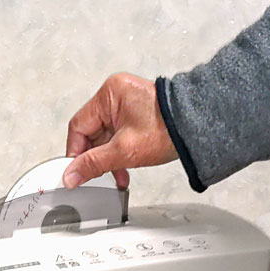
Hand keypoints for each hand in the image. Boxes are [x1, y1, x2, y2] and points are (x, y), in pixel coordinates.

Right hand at [64, 73, 177, 189]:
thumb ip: (93, 164)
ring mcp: (126, 104)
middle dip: (95, 158)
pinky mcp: (135, 115)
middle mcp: (115, 95)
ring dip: (108, 159)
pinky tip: (123, 168)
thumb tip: (71, 175)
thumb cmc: (168, 129)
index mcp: (109, 94)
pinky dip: (118, 153)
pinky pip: (117, 136)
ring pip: (105, 138)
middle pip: (91, 133)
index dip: (75, 152)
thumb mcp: (124, 151)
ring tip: (117, 175)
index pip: (78, 126)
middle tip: (97, 176)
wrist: (198, 129)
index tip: (75, 172)